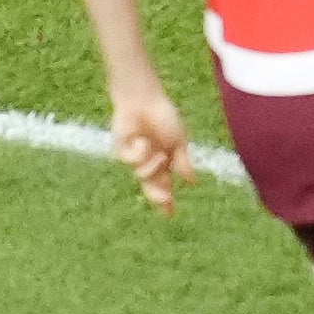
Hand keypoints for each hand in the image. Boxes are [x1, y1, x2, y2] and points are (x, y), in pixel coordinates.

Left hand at [107, 85, 189, 211]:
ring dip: (153, 166)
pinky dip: (139, 153)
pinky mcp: (121, 150)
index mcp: (164, 161)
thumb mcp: (178, 141)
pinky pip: (130, 162)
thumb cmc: (163, 116)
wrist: (144, 99)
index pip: (165, 186)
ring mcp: (134, 157)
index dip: (167, 201)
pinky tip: (142, 141)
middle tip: (166, 198)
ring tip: (157, 152)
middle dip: (158, 196)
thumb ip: (182, 161)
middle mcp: (148, 162)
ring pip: (142, 174)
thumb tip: (192, 182)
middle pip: (151, 187)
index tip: (170, 215)